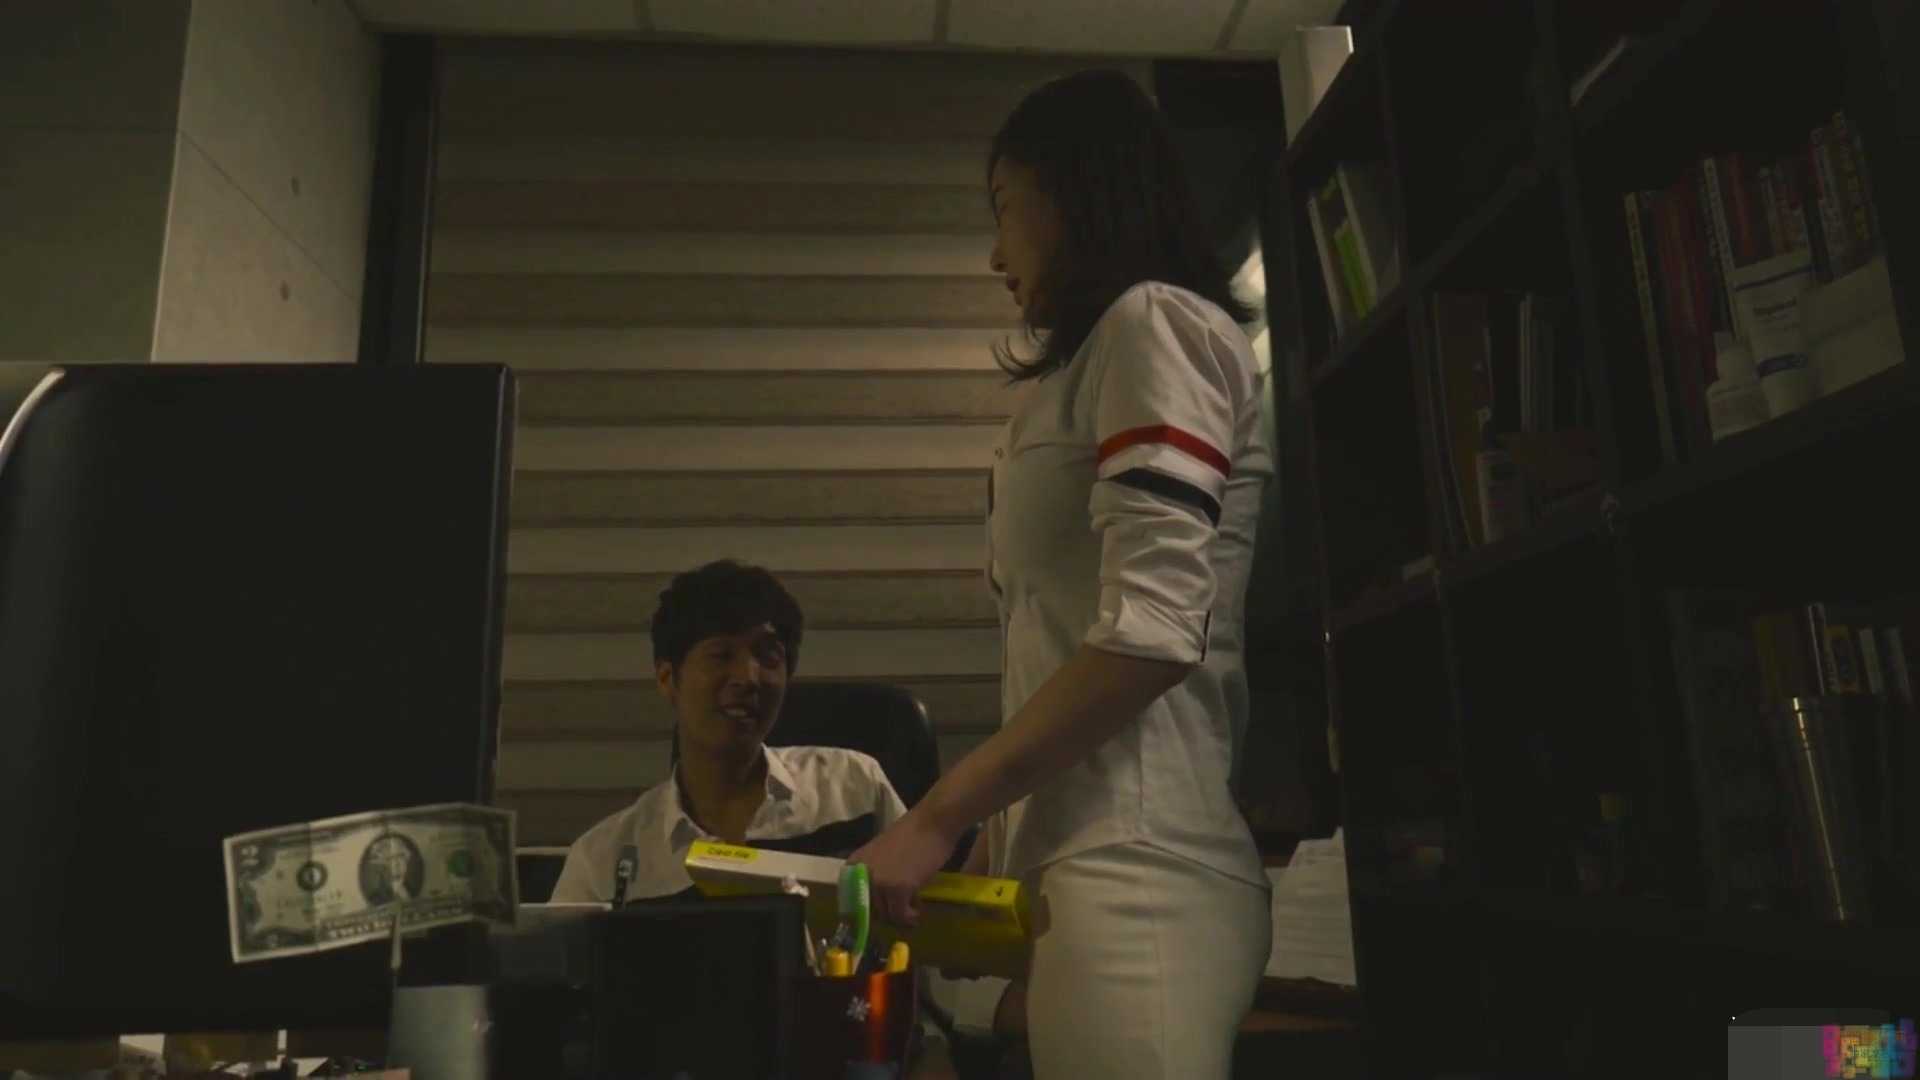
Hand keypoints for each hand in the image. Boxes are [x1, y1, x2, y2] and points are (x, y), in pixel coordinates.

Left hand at [847, 810, 960, 927]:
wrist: (934, 821)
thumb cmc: (914, 834)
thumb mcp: (883, 854)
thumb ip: (875, 873)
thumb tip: (877, 901)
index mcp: (855, 863)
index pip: (849, 899)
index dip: (861, 913)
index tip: (877, 916)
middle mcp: (862, 874)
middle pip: (869, 910)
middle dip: (886, 914)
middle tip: (901, 912)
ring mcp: (879, 882)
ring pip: (885, 915)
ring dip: (899, 917)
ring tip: (911, 910)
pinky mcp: (898, 889)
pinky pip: (900, 915)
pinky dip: (909, 918)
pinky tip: (917, 912)